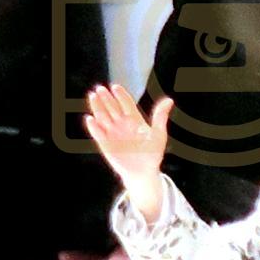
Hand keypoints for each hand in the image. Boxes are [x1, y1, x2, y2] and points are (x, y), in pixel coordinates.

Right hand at [86, 85, 172, 218]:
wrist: (144, 172)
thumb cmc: (153, 153)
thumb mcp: (159, 134)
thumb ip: (160, 117)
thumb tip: (169, 100)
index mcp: (134, 119)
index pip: (126, 103)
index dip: (120, 95)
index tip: (115, 87)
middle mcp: (121, 124)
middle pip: (112, 107)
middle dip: (106, 98)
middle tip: (100, 89)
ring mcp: (112, 133)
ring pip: (103, 117)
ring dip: (97, 107)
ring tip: (93, 96)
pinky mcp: (105, 144)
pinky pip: (98, 134)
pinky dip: (94, 127)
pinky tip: (91, 119)